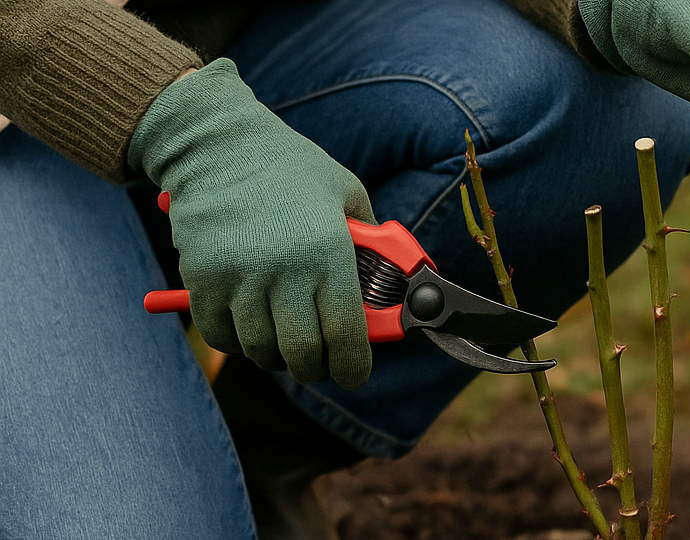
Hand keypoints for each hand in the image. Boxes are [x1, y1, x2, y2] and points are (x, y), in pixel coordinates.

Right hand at [129, 58, 374, 388]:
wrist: (217, 144)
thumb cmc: (291, 168)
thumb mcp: (346, 193)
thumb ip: (368, 242)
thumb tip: (386, 285)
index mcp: (327, 251)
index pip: (344, 334)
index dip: (353, 366)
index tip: (355, 374)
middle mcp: (283, 270)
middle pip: (302, 353)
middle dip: (316, 368)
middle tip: (321, 361)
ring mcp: (237, 278)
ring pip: (260, 351)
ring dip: (277, 356)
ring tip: (287, 338)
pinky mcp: (201, 280)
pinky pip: (221, 337)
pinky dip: (240, 343)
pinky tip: (254, 327)